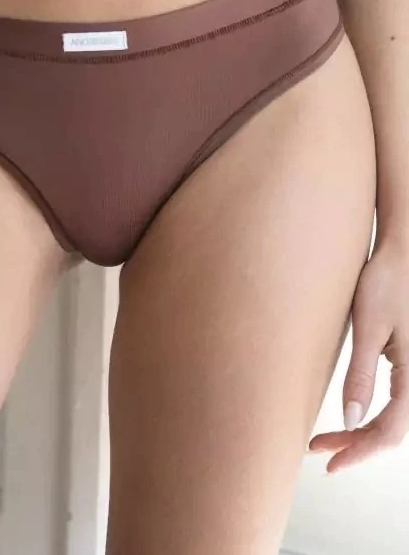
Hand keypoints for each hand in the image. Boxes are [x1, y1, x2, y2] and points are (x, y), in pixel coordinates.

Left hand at [308, 237, 408, 471]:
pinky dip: (371, 416)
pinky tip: (349, 417)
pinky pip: (395, 403)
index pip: (390, 430)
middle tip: (319, 450)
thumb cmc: (385, 284)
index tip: (331, 462)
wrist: (401, 255)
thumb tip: (350, 419)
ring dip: (362, 433)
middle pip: (392, 429)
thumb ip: (360, 374)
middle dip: (356, 445)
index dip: (360, 451)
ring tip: (327, 439)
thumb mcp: (368, 328)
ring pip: (393, 418)